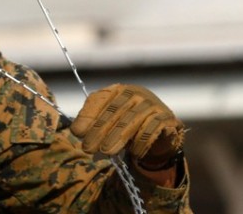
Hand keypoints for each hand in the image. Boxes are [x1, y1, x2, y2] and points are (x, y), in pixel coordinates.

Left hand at [70, 84, 184, 168]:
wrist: (160, 134)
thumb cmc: (128, 124)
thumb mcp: (109, 121)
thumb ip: (93, 122)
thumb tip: (76, 131)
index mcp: (117, 90)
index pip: (100, 100)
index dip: (88, 116)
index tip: (77, 133)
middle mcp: (135, 93)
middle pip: (114, 112)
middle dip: (99, 131)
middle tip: (88, 148)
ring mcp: (152, 103)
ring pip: (131, 121)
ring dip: (117, 138)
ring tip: (106, 152)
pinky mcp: (166, 117)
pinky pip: (152, 129)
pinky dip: (141, 142)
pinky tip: (134, 153)